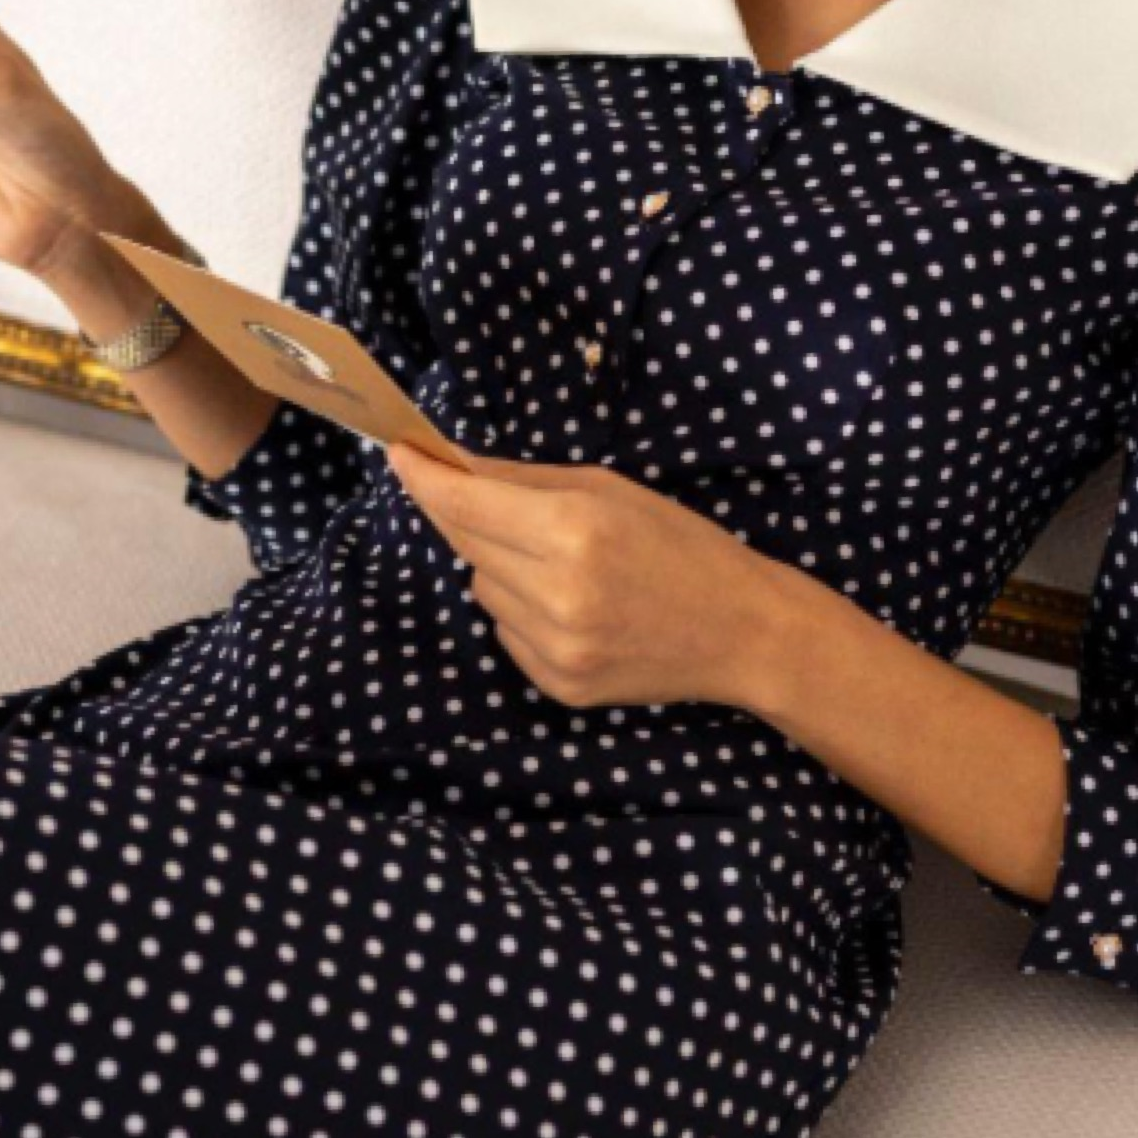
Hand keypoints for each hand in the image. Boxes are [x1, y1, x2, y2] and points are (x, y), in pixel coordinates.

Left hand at [383, 440, 799, 713]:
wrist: (739, 631)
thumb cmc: (680, 545)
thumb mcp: (608, 489)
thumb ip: (523, 481)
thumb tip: (454, 465)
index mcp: (573, 531)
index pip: (467, 505)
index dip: (425, 478)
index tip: (398, 454)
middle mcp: (556, 593)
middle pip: (465, 545)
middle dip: (464, 516)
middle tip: (482, 498)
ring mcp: (554, 647)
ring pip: (482, 588)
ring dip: (501, 567)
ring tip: (564, 564)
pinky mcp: (557, 684)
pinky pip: (506, 631)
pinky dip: (522, 610)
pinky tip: (575, 605)